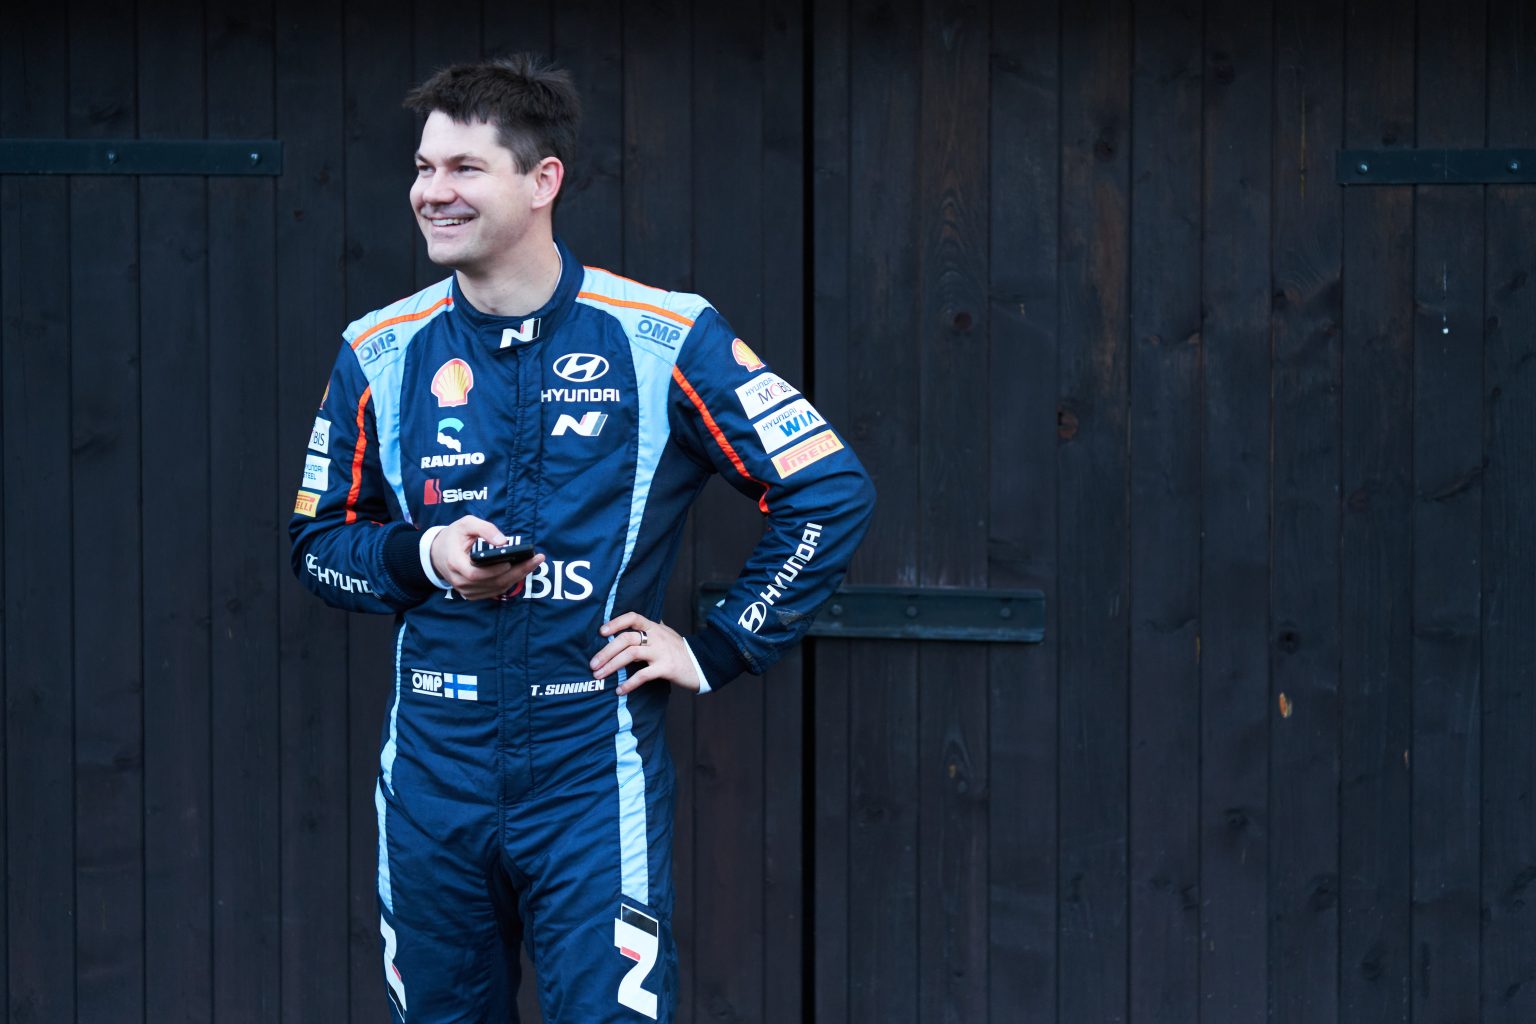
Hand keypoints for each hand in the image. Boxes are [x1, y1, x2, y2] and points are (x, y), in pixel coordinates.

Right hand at [429, 515, 544, 599]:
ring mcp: (466, 590)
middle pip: (492, 582)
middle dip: (517, 571)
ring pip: (496, 588)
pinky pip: (495, 591)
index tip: (511, 560)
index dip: (495, 570)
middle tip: (536, 560)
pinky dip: (510, 582)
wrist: (438, 553)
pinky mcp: (473, 594)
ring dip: (517, 577)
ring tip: (534, 563)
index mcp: (454, 563)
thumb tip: (503, 541)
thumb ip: (484, 528)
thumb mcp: (465, 524)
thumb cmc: (454, 536)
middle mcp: (460, 581)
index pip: (476, 573)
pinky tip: (522, 571)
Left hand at [590, 613, 700, 695]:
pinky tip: (620, 690)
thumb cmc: (680, 650)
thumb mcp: (666, 634)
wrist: (703, 663)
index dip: (616, 623)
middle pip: (626, 638)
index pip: (633, 617)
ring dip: (612, 665)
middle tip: (592, 664)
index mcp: (655, 627)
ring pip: (631, 654)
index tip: (601, 632)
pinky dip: (629, 683)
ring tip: (599, 675)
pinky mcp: (666, 668)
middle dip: (606, 651)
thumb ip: (651, 628)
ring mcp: (661, 652)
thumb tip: (635, 622)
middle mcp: (657, 637)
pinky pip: (643, 675)